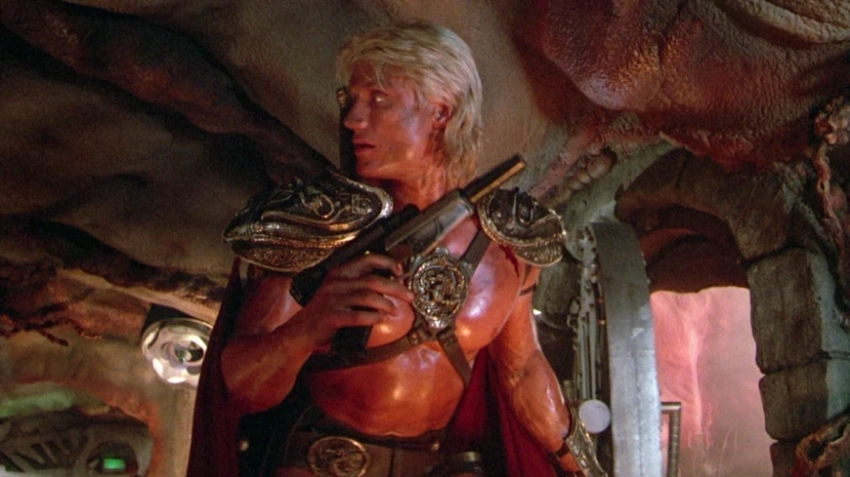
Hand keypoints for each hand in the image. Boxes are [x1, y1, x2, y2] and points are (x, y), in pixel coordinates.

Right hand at [295, 253, 412, 347]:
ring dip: (386, 304)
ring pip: (368, 297)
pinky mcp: (331, 317)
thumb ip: (358, 285)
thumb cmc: (325, 311)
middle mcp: (336, 283)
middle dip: (396, 288)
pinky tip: (381, 319)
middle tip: (409, 296)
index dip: (386, 262)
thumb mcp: (338, 291)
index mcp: (339, 273)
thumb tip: (388, 284)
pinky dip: (373, 317)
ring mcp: (333, 299)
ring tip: (394, 311)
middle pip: (373, 281)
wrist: (301, 330)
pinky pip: (358, 316)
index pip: (367, 259)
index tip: (399, 271)